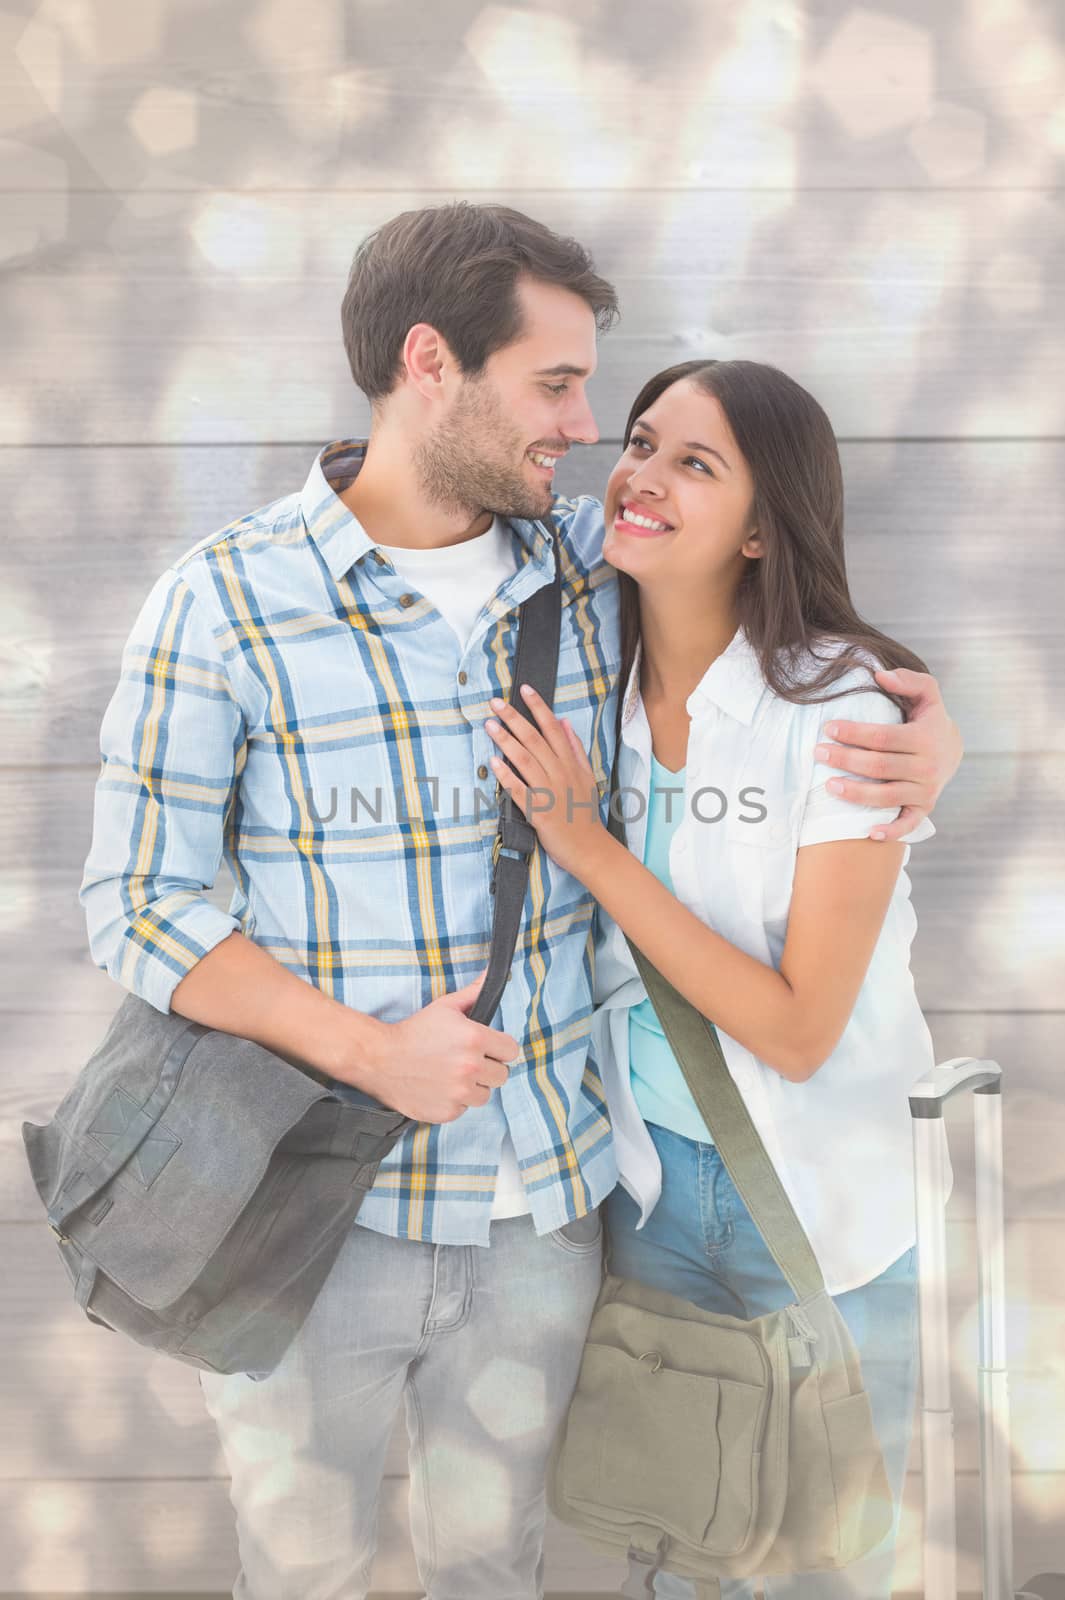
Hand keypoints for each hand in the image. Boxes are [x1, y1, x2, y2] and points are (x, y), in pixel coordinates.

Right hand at [358, 969, 520, 1122]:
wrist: (380, 1058)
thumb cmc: (413, 1031)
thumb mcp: (445, 1007)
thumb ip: (474, 993)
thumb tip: (495, 975)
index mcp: (475, 1039)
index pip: (511, 1050)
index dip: (499, 1048)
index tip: (486, 1048)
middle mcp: (471, 1067)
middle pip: (502, 1075)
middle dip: (488, 1068)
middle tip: (466, 1061)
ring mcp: (460, 1093)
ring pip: (485, 1095)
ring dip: (473, 1087)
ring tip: (452, 1075)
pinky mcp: (448, 1112)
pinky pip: (464, 1109)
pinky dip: (455, 1101)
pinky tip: (439, 1088)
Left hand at [484, 684, 606, 877]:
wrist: (590, 848)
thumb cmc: (585, 813)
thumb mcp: (586, 776)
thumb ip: (575, 748)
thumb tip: (564, 722)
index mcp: (571, 763)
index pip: (553, 728)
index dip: (538, 707)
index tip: (524, 689)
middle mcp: (560, 773)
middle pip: (535, 740)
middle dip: (514, 718)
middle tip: (496, 702)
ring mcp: (549, 792)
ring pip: (525, 760)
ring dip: (506, 741)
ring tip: (490, 725)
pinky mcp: (538, 812)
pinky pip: (519, 791)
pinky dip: (506, 776)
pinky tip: (493, 763)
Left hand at [815, 667, 963, 841]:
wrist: (951, 751)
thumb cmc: (928, 719)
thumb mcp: (927, 694)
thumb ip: (908, 680)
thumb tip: (880, 675)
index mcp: (925, 737)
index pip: (883, 737)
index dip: (854, 733)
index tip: (829, 728)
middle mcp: (928, 766)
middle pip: (880, 766)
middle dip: (846, 760)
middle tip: (819, 753)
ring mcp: (926, 790)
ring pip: (887, 796)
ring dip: (856, 794)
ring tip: (828, 786)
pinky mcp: (924, 809)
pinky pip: (908, 824)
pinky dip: (891, 831)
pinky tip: (868, 832)